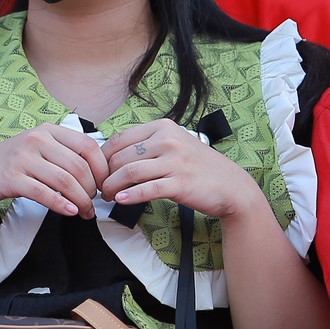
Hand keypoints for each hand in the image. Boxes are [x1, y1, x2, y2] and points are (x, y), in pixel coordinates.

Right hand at [0, 123, 108, 218]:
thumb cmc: (10, 165)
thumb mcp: (37, 149)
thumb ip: (63, 154)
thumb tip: (98, 173)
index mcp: (47, 130)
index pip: (88, 145)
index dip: (102, 168)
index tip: (103, 185)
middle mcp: (36, 139)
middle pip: (79, 166)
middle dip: (92, 190)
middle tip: (93, 204)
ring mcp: (23, 158)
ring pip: (65, 181)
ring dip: (80, 201)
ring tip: (84, 212)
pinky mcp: (12, 178)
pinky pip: (45, 193)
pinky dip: (62, 205)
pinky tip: (70, 212)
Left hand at [101, 119, 261, 219]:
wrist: (231, 186)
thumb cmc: (198, 167)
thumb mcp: (174, 145)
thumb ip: (147, 145)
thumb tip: (111, 154)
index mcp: (162, 127)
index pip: (119, 139)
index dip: (102, 157)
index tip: (97, 170)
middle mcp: (168, 140)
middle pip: (121, 157)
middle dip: (104, 174)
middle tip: (99, 188)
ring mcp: (175, 161)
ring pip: (129, 172)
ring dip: (112, 186)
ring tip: (106, 196)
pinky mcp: (180, 183)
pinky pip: (147, 189)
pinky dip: (129, 196)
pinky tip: (120, 201)